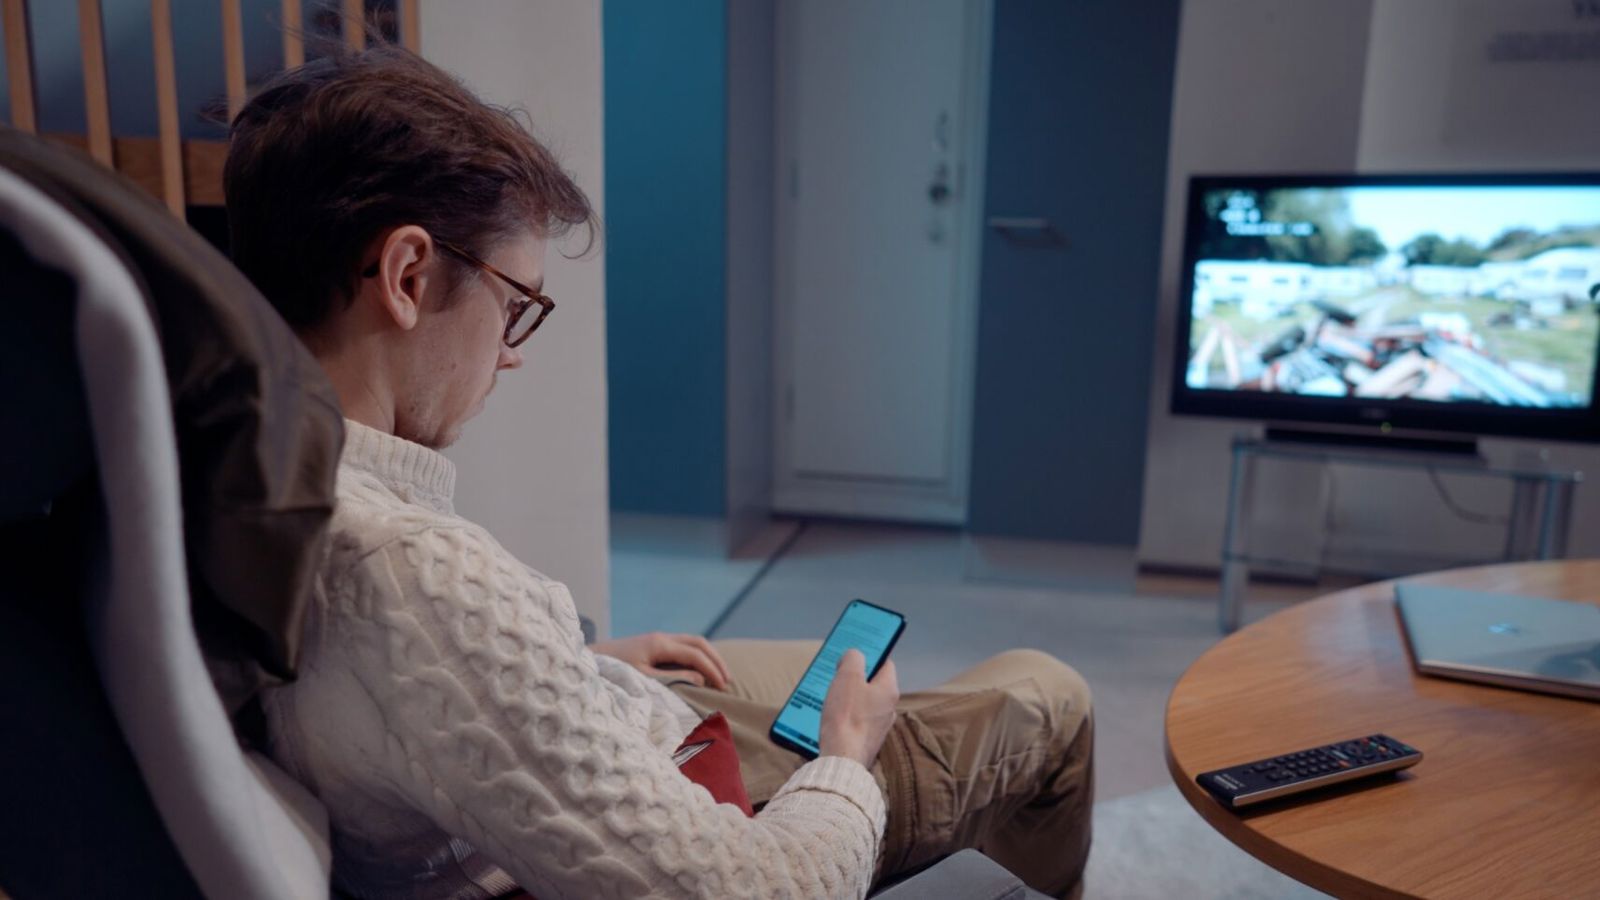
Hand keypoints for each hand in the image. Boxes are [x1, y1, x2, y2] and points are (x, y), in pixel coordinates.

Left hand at [591, 632, 731, 689]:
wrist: (587, 662)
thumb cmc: (613, 673)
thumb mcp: (644, 680)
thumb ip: (673, 679)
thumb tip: (701, 679)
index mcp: (659, 643)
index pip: (695, 653)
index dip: (712, 669)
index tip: (722, 687)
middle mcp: (661, 637)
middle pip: (698, 642)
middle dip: (715, 660)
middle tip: (727, 680)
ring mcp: (656, 640)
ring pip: (691, 642)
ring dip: (707, 657)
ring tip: (718, 676)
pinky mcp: (652, 646)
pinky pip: (682, 647)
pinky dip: (696, 657)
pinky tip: (699, 671)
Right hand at [818, 649, 898, 768]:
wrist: (842, 759)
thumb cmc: (846, 716)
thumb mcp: (848, 677)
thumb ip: (853, 659)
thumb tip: (854, 655)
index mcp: (889, 690)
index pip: (885, 663)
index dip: (870, 655)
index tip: (855, 652)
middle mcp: (889, 708)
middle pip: (873, 683)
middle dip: (855, 677)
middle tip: (837, 673)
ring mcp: (879, 726)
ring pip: (864, 702)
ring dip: (849, 696)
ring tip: (830, 694)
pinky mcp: (867, 740)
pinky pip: (857, 720)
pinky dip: (846, 714)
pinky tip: (831, 715)